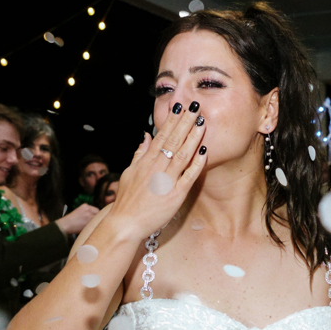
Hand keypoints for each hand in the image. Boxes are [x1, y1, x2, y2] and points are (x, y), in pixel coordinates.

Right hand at [56, 203, 100, 235]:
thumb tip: (96, 219)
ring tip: (92, 228)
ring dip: (96, 223)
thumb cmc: (70, 221)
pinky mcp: (89, 221)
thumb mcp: (78, 213)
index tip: (95, 220)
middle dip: (97, 219)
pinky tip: (90, 229)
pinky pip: (95, 224)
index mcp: (85, 205)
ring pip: (98, 219)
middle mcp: (88, 208)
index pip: (96, 210)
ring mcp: (89, 214)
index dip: (96, 215)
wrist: (65, 225)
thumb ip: (86, 213)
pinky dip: (94, 227)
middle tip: (95, 224)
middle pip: (98, 214)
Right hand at [103, 103, 209, 241]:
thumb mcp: (129, 172)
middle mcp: (157, 168)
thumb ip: (139, 153)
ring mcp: (167, 181)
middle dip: (185, 122)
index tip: (180, 107)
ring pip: (183, 154)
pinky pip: (189, 176)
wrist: (125, 223)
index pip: (161, 136)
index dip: (171, 120)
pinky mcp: (176, 195)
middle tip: (195, 106)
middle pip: (173, 140)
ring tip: (202, 122)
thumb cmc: (127, 199)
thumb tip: (146, 135)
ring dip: (193, 137)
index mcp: (146, 162)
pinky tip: (205, 150)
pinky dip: (197, 163)